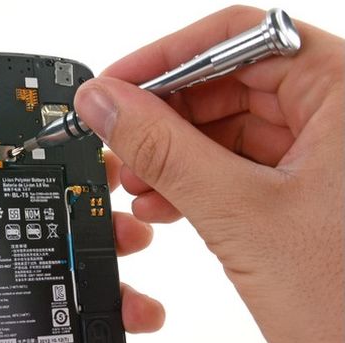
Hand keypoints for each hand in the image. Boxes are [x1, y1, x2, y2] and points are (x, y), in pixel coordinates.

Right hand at [74, 6, 343, 342]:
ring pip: (228, 127)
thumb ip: (164, 151)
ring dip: (174, 155)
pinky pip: (236, 165)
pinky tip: (163, 203)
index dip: (167, 59)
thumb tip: (107, 105)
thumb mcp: (241, 216)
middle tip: (118, 139)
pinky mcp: (304, 190)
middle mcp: (340, 115)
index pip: (241, 38)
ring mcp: (322, 154)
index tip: (116, 86)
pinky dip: (194, 182)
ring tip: (139, 183)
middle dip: (165, 117)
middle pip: (229, 82)